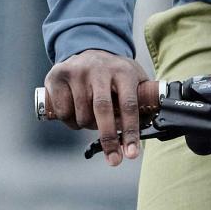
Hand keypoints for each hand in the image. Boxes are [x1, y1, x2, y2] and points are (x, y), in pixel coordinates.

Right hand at [42, 49, 158, 162]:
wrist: (87, 49)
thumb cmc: (115, 74)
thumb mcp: (134, 79)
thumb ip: (143, 100)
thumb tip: (153, 128)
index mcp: (123, 71)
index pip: (128, 104)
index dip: (131, 132)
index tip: (132, 153)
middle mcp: (99, 69)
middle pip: (102, 110)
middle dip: (108, 139)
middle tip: (114, 160)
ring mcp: (76, 71)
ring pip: (81, 115)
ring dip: (87, 128)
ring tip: (92, 121)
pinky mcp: (57, 76)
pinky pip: (63, 112)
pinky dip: (70, 121)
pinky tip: (75, 112)